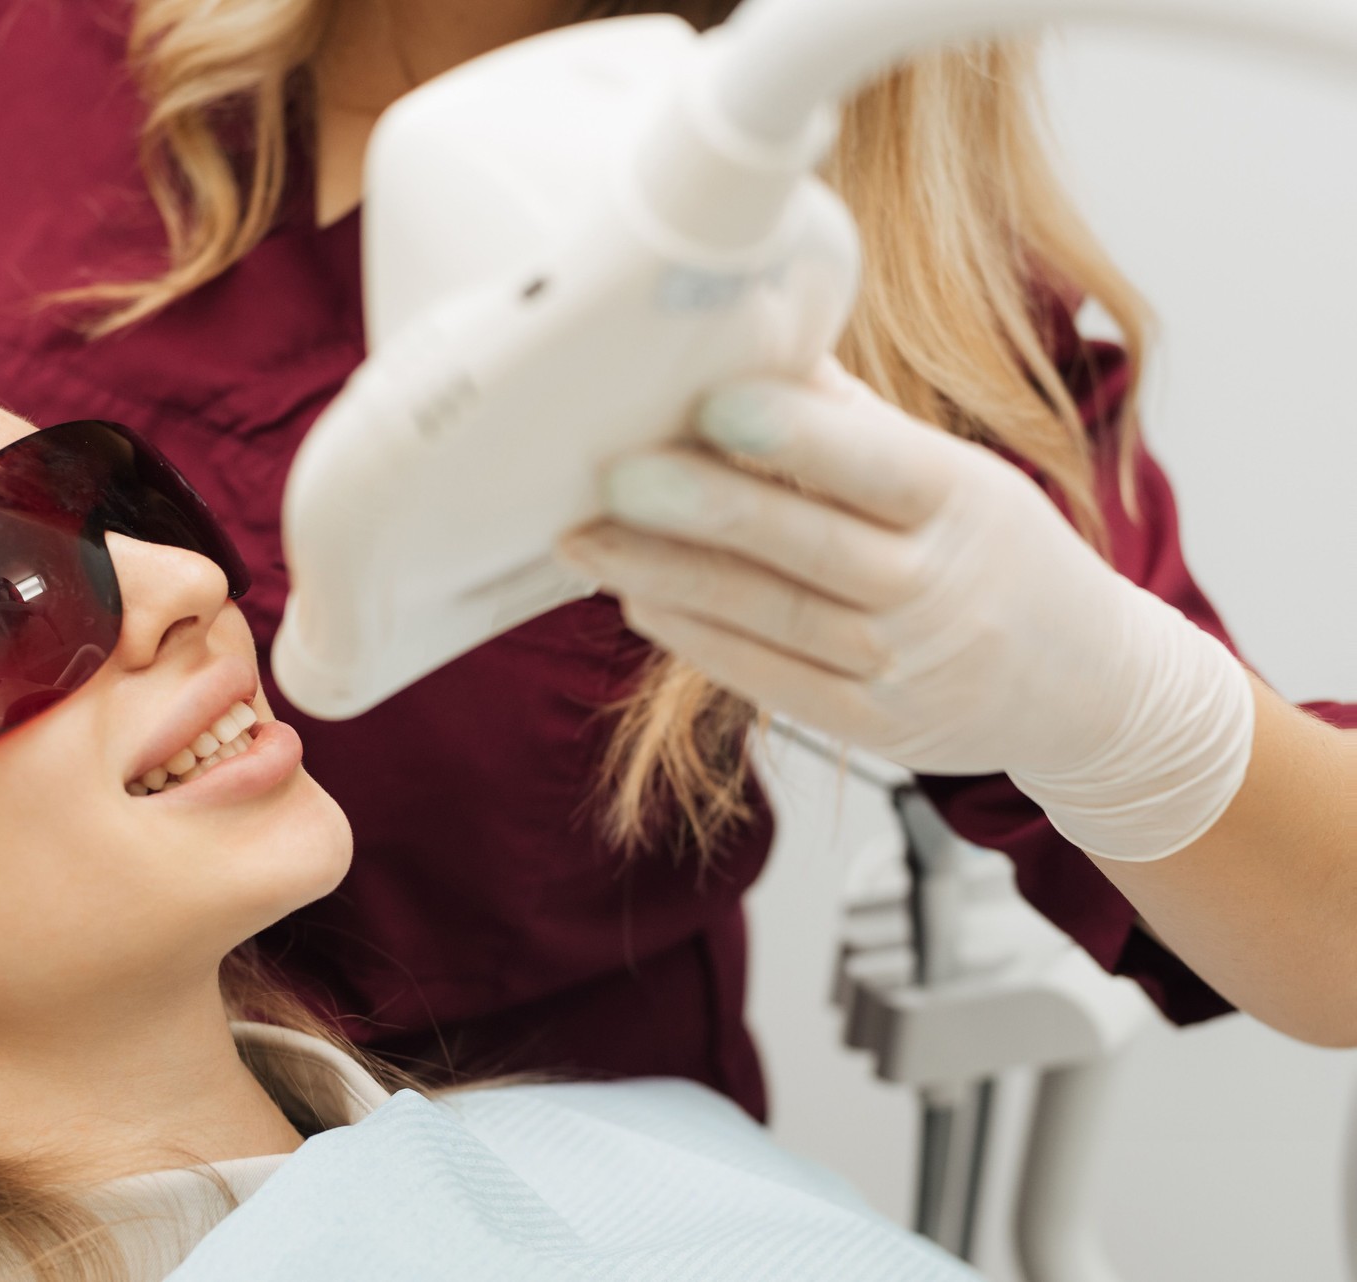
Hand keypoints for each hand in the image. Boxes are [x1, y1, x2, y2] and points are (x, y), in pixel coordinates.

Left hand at [557, 361, 1254, 860]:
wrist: (1087, 688)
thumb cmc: (995, 552)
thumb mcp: (955, 474)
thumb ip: (850, 419)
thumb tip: (749, 336)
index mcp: (962, 502)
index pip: (874, 464)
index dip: (796, 436)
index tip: (712, 403)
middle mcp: (935, 588)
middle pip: (805, 544)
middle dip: (701, 508)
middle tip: (612, 475)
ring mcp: (903, 667)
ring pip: (771, 617)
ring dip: (670, 576)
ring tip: (587, 539)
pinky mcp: (870, 727)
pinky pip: (770, 681)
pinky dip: (698, 640)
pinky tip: (638, 599)